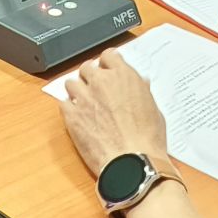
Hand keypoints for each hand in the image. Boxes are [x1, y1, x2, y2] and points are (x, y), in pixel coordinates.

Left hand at [59, 49, 169, 178]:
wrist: (132, 161)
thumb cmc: (147, 139)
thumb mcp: (153, 109)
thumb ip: (143, 92)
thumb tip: (142, 83)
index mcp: (123, 76)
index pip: (108, 56)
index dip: (107, 62)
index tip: (106, 68)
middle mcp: (101, 82)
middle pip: (87, 68)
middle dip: (90, 76)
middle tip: (94, 87)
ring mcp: (84, 97)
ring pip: (71, 83)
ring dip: (77, 91)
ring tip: (83, 102)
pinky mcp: (71, 115)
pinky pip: (63, 103)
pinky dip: (68, 108)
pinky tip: (76, 117)